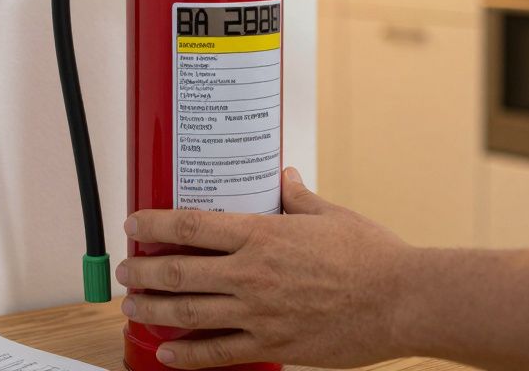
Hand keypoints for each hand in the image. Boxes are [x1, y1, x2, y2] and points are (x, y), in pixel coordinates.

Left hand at [116, 168, 419, 368]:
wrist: (402, 301)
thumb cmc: (372, 256)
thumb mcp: (331, 214)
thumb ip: (298, 197)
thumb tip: (283, 177)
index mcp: (263, 235)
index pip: (191, 225)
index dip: (153, 224)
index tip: (133, 224)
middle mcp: (252, 274)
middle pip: (178, 272)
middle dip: (142, 271)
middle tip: (126, 270)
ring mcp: (259, 314)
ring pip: (188, 314)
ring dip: (153, 309)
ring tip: (132, 305)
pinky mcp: (273, 345)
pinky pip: (218, 353)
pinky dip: (186, 355)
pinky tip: (166, 352)